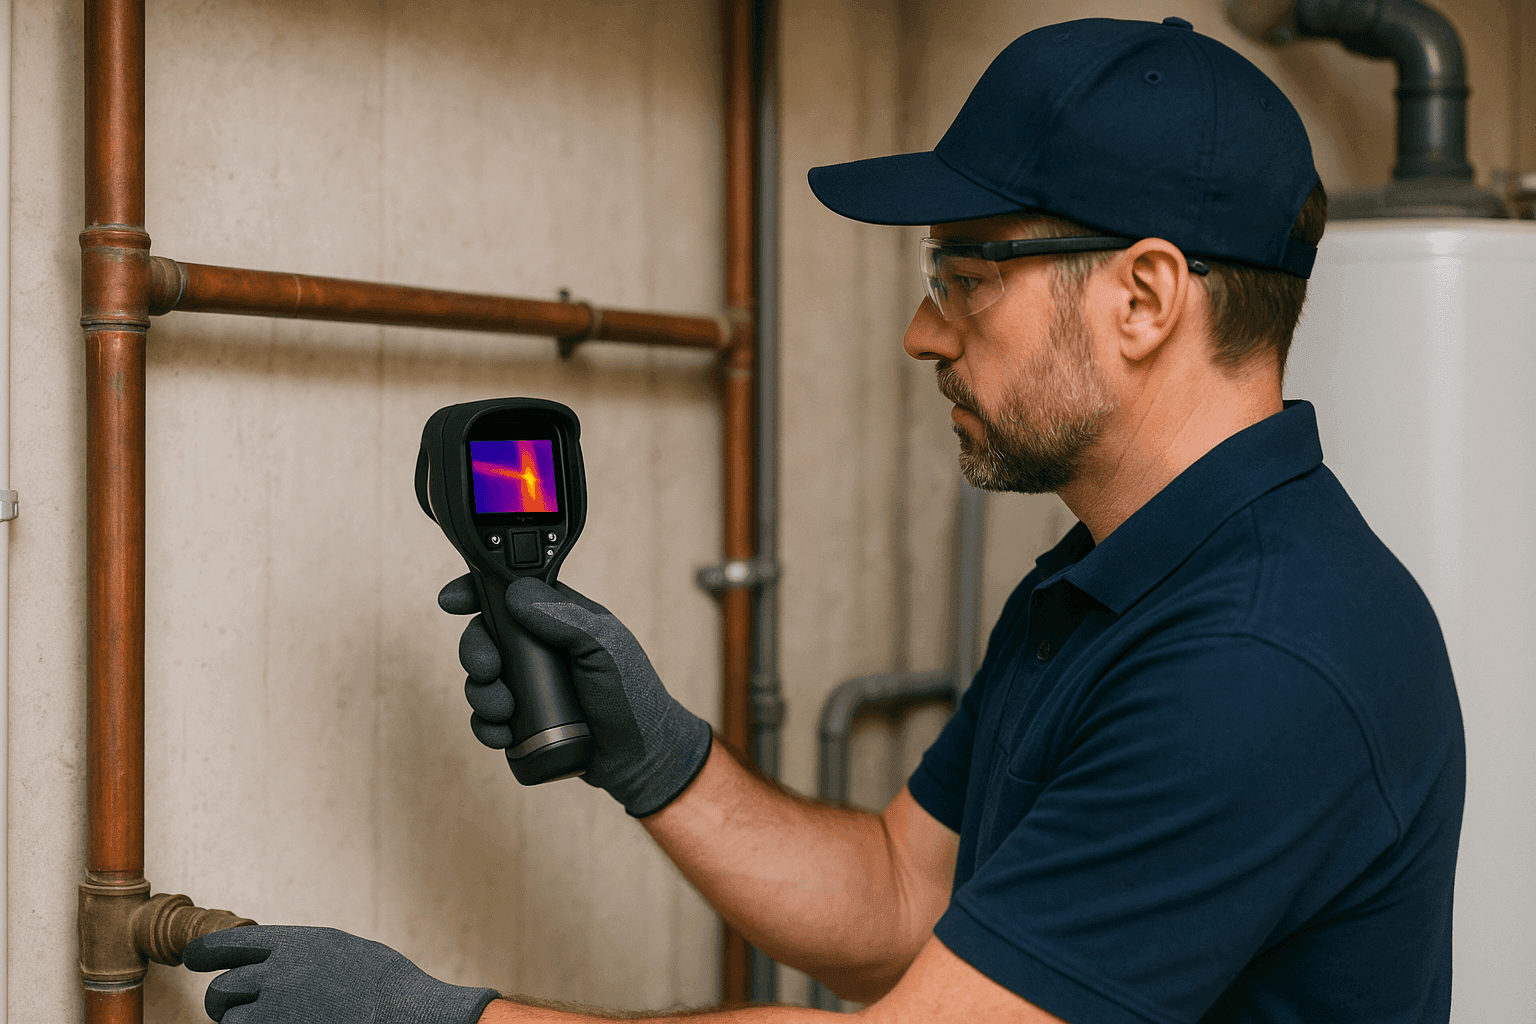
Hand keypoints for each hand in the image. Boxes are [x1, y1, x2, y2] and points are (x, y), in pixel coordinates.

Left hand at [182, 925, 497, 1023]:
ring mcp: (276, 1013)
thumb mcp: (343, 952)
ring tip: (264, 1020)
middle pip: (221, 991)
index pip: (228, 944)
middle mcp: (277, 976)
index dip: (205, 952)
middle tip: (227, 1007)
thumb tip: (274, 962)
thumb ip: (303, 955)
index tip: (192, 958)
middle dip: (221, 1001)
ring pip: (230, 1023)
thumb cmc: (387, 986)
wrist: (409, 1015)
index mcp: (295, 945)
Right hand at [438, 575, 711, 816]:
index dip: (476, 591)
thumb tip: (516, 594)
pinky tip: (502, 735)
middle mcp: (539, 649)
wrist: (639, 758)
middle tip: (488, 670)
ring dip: (481, 695)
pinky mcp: (522, 721)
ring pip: (482, 680)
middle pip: (486, 637)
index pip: (510, 594)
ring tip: (504, 711)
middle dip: (475, 652)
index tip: (451, 601)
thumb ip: (565, 618)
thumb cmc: (632, 695)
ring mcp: (529, 686)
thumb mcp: (605, 647)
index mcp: (558, 619)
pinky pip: (487, 718)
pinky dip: (486, 727)